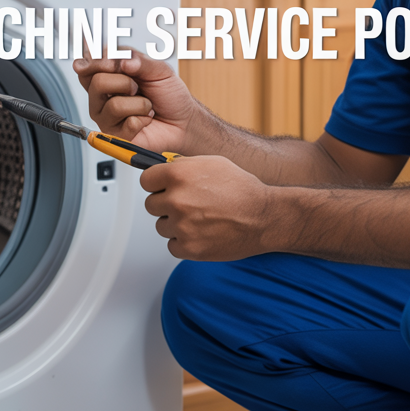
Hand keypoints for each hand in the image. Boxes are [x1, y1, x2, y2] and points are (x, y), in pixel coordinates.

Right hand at [72, 49, 204, 153]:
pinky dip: (144, 119)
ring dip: (140, 104)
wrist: (183, 119)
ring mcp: (105, 116)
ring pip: (114, 105)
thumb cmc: (169, 94)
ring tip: (147, 106)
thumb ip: (138, 60)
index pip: (88, 65)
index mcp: (107, 75)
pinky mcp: (115, 135)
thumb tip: (122, 62)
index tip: (114, 62)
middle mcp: (101, 96)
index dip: (99, 61)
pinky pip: (127, 124)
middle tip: (137, 87)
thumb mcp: (158, 68)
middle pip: (97, 82)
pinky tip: (145, 120)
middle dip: (126, 83)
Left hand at [141, 156, 277, 260]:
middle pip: (151, 204)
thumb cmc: (242, 190)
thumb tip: (164, 168)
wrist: (263, 217)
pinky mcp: (189, 248)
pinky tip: (201, 233)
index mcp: (178, 175)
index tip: (163, 187)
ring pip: (161, 226)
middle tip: (187, 204)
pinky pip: (172, 245)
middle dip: (166, 204)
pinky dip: (184, 242)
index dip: (156, 184)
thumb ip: (183, 166)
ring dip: (175, 224)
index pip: (146, 180)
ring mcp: (181, 226)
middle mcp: (176, 200)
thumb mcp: (211, 163)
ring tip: (199, 219)